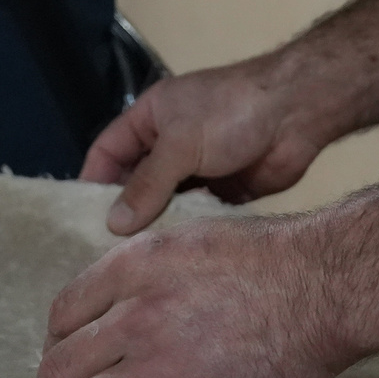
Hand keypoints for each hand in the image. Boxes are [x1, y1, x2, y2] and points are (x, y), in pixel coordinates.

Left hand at [32, 214, 350, 377]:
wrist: (323, 284)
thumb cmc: (270, 257)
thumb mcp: (189, 238)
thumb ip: (145, 268)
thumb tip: (119, 300)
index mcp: (132, 266)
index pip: (62, 313)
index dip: (53, 344)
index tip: (61, 361)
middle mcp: (137, 315)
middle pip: (60, 368)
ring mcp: (165, 366)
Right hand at [84, 55, 325, 234]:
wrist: (297, 113)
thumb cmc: (231, 113)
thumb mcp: (181, 143)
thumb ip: (147, 184)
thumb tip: (113, 224)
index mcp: (150, 119)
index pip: (107, 152)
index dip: (93, 183)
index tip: (81, 221)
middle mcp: (169, 144)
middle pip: (135, 183)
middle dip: (124, 213)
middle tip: (106, 254)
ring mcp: (197, 169)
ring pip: (165, 204)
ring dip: (156, 227)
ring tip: (136, 264)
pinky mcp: (223, 191)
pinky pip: (194, 216)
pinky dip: (186, 232)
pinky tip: (175, 258)